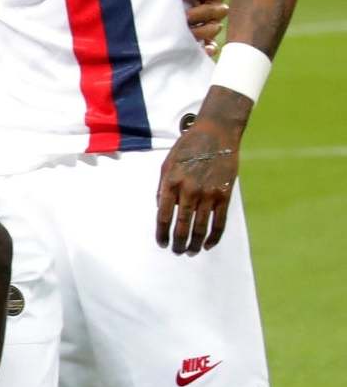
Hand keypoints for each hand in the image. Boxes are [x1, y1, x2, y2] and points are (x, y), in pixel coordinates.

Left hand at [156, 106, 243, 253]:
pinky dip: (214, 236)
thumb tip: (161, 210)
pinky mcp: (224, 195)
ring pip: (200, 227)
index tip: (162, 243)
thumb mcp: (166, 165)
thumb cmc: (187, 149)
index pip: (163, 216)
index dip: (161, 233)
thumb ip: (163, 188)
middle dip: (178, 242)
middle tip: (176, 252)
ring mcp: (208, 193)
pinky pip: (220, 221)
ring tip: (190, 251)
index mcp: (171, 183)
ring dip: (194, 243)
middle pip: (182, 225)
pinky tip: (208, 245)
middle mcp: (189, 190)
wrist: (215, 134)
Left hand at [182, 0, 229, 54]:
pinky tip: (204, 50)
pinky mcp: (206, 42)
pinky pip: (213, 47)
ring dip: (203, 30)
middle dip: (201, 12)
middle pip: (217, 10)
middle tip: (186, 16)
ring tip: (188, 32)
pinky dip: (210, 49)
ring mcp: (213, 25)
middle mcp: (216, 8)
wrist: (169, 12)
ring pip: (215, 28)